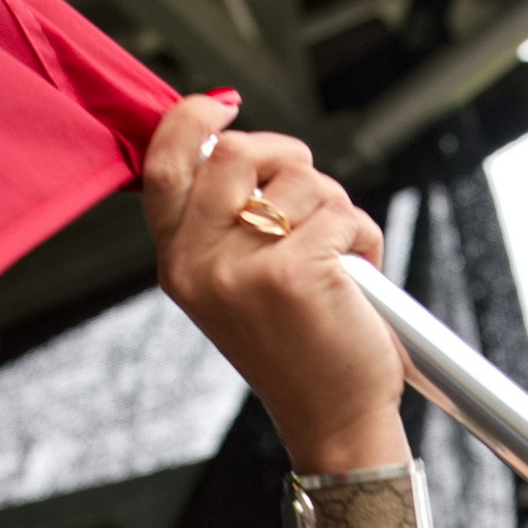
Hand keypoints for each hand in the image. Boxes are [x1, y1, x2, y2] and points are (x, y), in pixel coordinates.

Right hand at [141, 92, 397, 469]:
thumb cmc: (296, 349)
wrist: (332, 421)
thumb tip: (233, 138)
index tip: (225, 106)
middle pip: (241, 152)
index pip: (163, 164)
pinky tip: (359, 276)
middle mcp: (199, 266)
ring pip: (303, 180)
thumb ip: (223, 219)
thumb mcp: (232, 285)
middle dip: (292, 160)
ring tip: (339, 257)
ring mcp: (244, 270)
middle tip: (313, 199)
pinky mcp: (296, 273)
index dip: (194, 120)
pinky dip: (364, 237)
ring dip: (337, 208)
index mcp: (177, 263)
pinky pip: (342, 213)